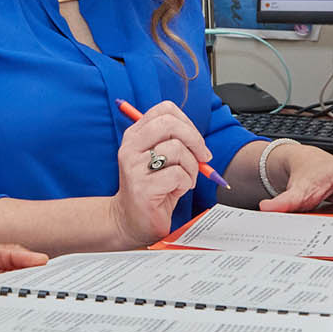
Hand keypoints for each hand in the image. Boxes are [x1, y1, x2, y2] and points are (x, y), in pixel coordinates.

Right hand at [109, 100, 209, 245]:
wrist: (130, 221)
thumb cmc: (152, 189)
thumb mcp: (159, 160)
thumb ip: (173, 143)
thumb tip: (200, 141)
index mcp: (134, 136)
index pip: (164, 110)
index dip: (187, 122)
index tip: (195, 141)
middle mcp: (130, 147)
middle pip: (170, 124)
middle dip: (194, 139)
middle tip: (202, 157)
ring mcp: (134, 167)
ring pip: (178, 150)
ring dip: (192, 167)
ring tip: (185, 180)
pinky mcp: (142, 188)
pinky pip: (178, 174)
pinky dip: (186, 183)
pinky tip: (177, 191)